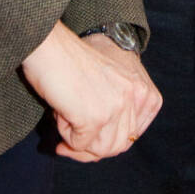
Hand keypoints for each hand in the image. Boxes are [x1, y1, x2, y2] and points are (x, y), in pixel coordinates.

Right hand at [21, 21, 161, 160]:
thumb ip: (116, 106)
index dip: (109, 140)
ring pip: (100, 149)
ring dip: (78, 140)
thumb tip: (103, 146)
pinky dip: (66, 135)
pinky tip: (59, 113)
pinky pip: (80, 144)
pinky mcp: (96, 117)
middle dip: (92, 147)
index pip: (133, 133)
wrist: (51, 44)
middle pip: (118, 145)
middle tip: (70, 141)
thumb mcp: (109, 78)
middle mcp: (135, 97)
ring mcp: (117, 106)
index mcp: (143, 89)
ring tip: (64, 117)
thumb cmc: (73, 57)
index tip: (90, 139)